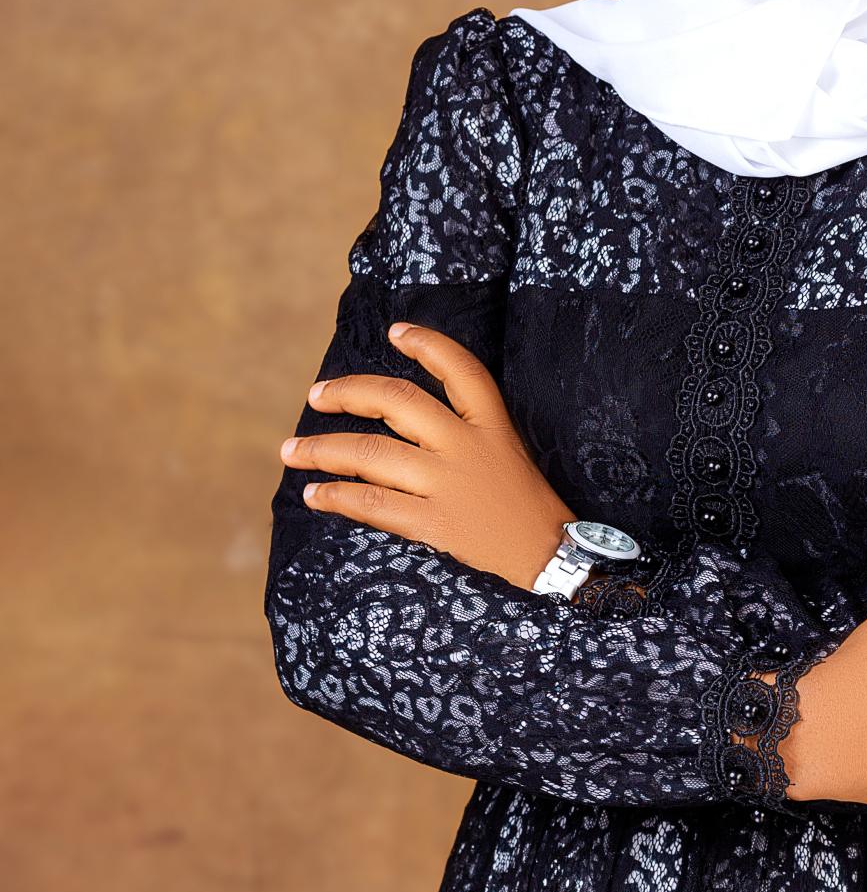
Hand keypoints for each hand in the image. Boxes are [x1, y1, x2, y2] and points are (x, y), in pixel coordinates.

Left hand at [279, 320, 575, 589]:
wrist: (549, 559)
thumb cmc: (527, 506)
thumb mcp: (509, 452)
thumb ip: (466, 431)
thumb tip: (401, 416)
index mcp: (493, 425)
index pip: (460, 369)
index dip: (426, 344)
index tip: (394, 332)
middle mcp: (467, 447)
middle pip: (397, 400)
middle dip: (348, 393)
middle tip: (316, 395)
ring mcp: (449, 485)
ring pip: (371, 452)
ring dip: (323, 449)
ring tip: (291, 451)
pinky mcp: (435, 524)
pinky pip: (372, 504)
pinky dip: (337, 496)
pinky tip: (315, 494)